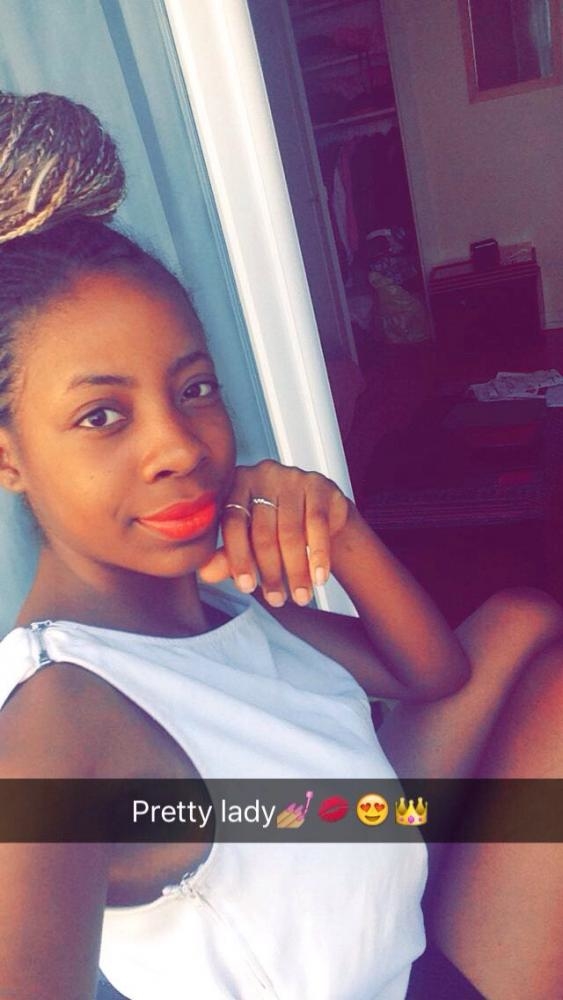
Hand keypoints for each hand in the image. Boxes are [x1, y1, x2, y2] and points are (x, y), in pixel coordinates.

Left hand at [198, 460, 349, 605]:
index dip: (238, 558)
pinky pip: (317, 524)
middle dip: (270, 571)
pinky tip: (319, 577)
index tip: (246, 587)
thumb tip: (207, 573)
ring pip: (291, 532)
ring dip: (296, 571)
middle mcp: (261, 475)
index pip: (232, 523)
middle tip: (276, 599)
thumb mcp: (249, 541)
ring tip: (300, 596)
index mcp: (235, 485)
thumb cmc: (276, 527)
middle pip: (263, 531)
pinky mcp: (318, 485)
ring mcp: (291, 477)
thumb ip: (227, 557)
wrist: (320, 513)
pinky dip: (318, 555)